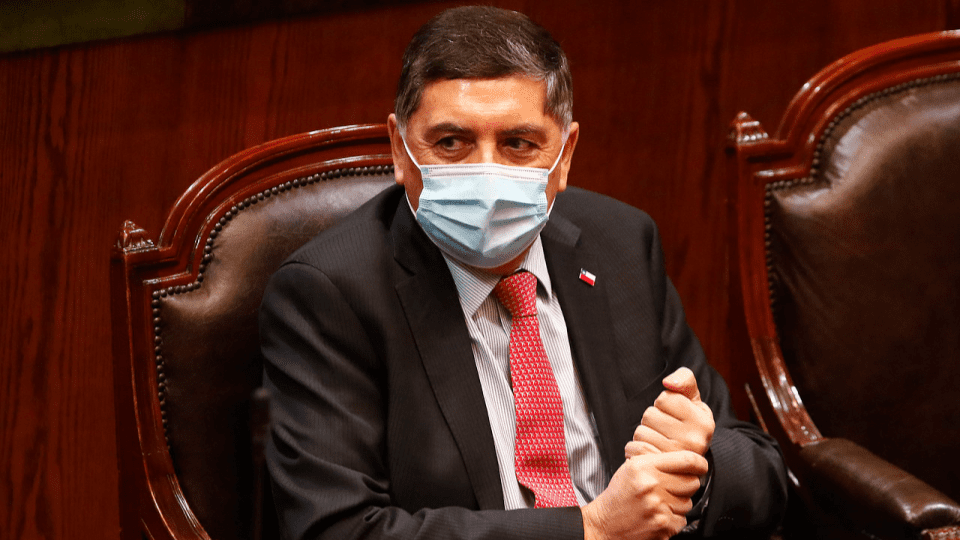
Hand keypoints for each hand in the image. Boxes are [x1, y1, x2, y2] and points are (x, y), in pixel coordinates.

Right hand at [582, 451, 708, 539]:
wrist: (604, 525)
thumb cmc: (618, 496)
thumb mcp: (630, 468)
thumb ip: (656, 461)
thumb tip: (687, 461)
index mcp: (643, 467)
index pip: (686, 460)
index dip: (699, 463)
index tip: (701, 466)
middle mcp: (651, 485)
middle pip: (691, 482)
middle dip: (686, 485)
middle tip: (672, 488)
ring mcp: (658, 507)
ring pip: (688, 503)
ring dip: (678, 504)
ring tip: (660, 503)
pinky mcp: (663, 525)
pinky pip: (682, 520)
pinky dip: (673, 519)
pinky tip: (658, 515)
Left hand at [626, 368, 714, 458]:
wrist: (688, 462)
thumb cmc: (689, 423)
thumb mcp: (693, 400)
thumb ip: (685, 380)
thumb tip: (669, 383)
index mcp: (704, 423)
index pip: (664, 398)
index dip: (664, 402)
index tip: (674, 413)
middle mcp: (694, 442)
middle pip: (650, 415)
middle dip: (653, 418)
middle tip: (665, 429)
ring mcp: (676, 458)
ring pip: (641, 431)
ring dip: (645, 433)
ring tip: (659, 440)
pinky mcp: (657, 469)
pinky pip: (634, 447)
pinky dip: (635, 447)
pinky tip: (649, 450)